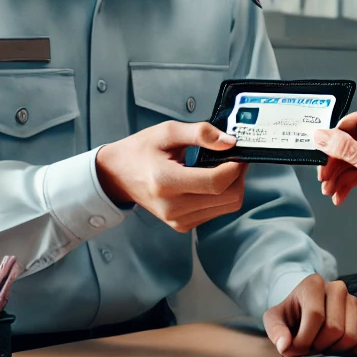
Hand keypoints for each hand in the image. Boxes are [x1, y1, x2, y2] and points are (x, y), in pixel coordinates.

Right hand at [95, 121, 246, 231]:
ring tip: (221, 167)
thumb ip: (200, 133)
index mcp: (166, 181)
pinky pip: (216, 212)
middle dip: (238, 176)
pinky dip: (221, 196)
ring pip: (227, 207)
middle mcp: (172, 206)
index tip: (238, 152)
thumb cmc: (140, 151)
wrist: (117, 175)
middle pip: (228, 198)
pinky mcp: (182, 225)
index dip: (235, 166)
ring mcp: (177, 219)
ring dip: (232, 186)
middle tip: (234, 157)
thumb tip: (229, 142)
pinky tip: (210, 181)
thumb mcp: (168, 131)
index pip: (216, 182)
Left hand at [262, 274, 356, 356]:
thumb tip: (285, 345)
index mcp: (314, 284)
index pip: (315, 315)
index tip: (295, 348)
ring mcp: (355, 301)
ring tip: (323, 346)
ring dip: (334, 351)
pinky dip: (353, 352)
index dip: (304, 339)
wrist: (306, 315)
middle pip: (334, 328)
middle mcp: (337, 288)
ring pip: (350, 336)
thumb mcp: (275, 320)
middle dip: (319, 346)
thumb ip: (276, 331)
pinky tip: (339, 349)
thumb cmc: (292, 317)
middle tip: (310, 347)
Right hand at [313, 112, 356, 229]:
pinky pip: (353, 174)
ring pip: (349, 160)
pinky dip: (343, 185)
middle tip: (323, 171)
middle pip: (349, 143)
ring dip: (336, 175)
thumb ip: (345, 148)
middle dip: (334, 160)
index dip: (337, 133)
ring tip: (328, 188)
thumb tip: (323, 136)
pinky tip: (338, 195)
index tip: (321, 143)